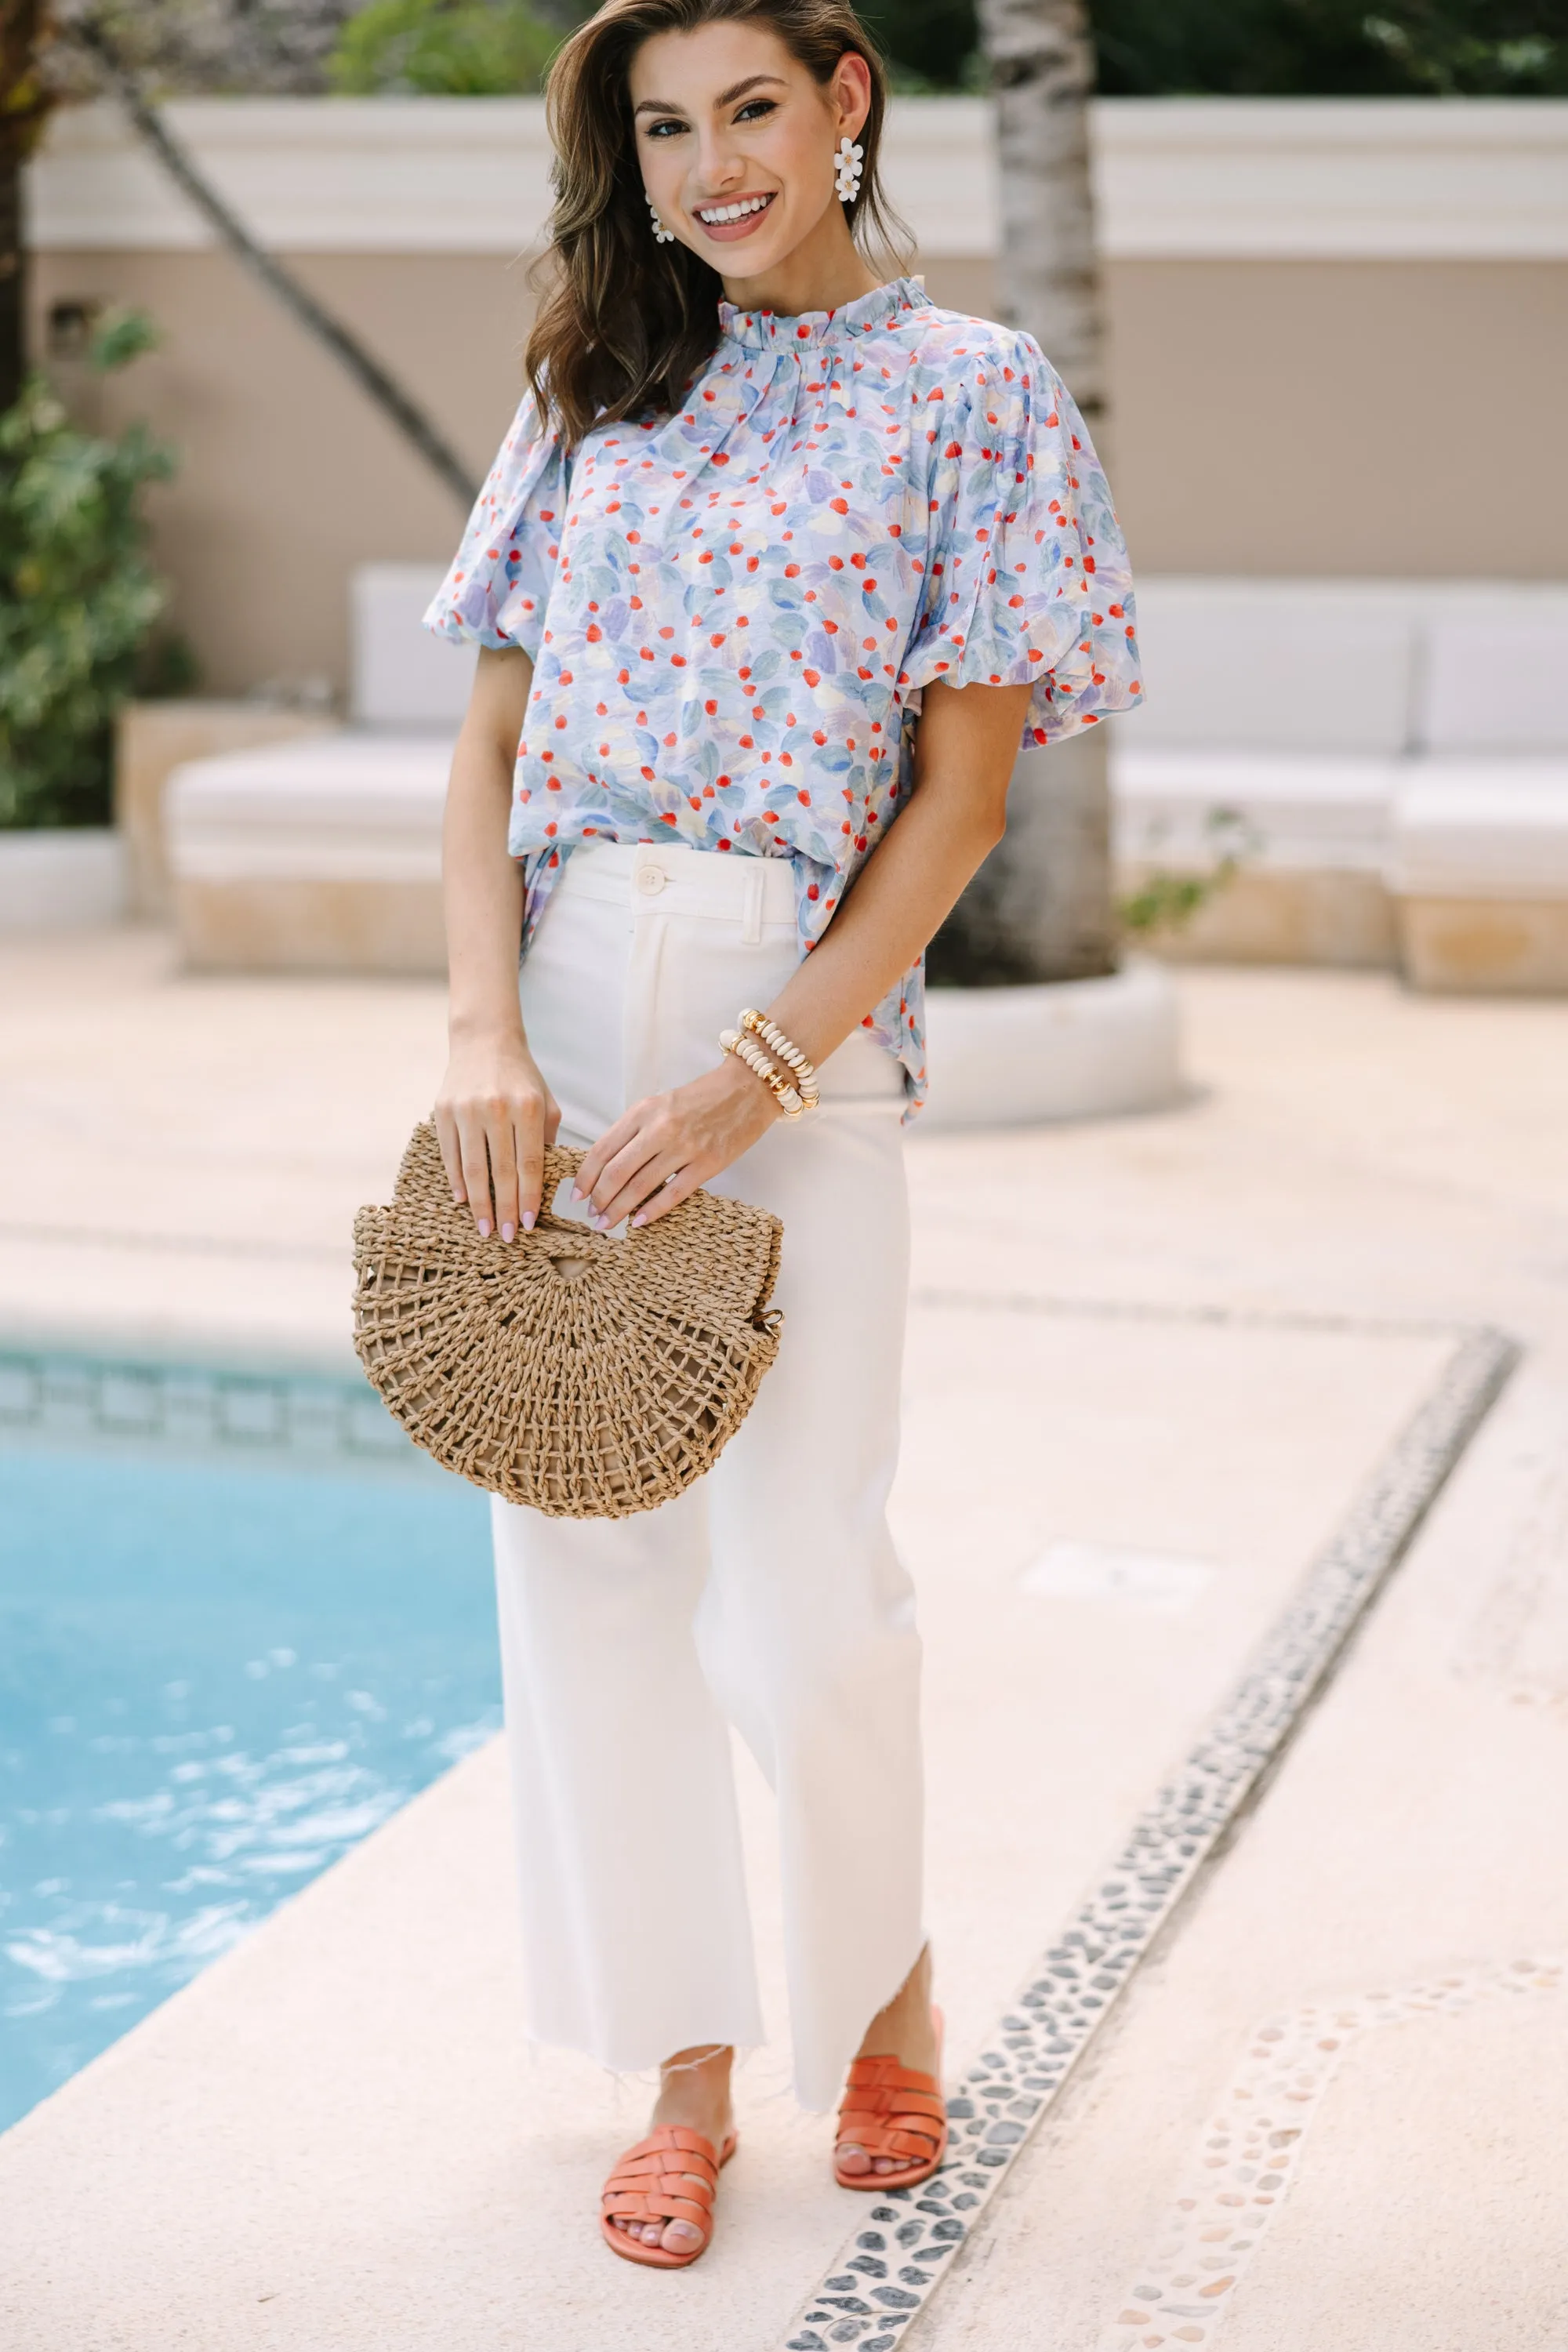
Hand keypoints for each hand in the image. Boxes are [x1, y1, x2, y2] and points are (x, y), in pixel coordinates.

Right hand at [434, 1031, 560, 1239]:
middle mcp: (495, 1109)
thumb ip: (547, 1139)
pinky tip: (463, 1200)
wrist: (484, 1040)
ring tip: (485, 1228)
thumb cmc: (521, 1076)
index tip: (528, 1225)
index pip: (529, 1165)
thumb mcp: (546, 1101)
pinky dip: (457, 1180)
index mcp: (526, 1108)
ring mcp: (466, 1110)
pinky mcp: (443, 1111)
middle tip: (507, 1237)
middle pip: (501, 1172)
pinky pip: (450, 1155)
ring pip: (472, 1169)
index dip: (529, 1198)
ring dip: (479, 1204)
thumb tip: (547, 1183)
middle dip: (505, 1209)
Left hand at [574, 1055, 780, 1230]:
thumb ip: (636, 1130)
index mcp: (643, 1111)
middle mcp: (660, 1128)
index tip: (577, 1194)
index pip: (603, 1148)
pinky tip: (638, 1222)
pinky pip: (673, 1194)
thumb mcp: (660, 1104)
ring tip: (607, 1223)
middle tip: (591, 1215)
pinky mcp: (708, 1164)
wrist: (748, 1088)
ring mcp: (685, 1147)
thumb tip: (610, 1166)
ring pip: (641, 1186)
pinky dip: (652, 1211)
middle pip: (617, 1171)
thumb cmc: (702, 1098)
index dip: (586, 1175)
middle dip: (599, 1198)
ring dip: (619, 1209)